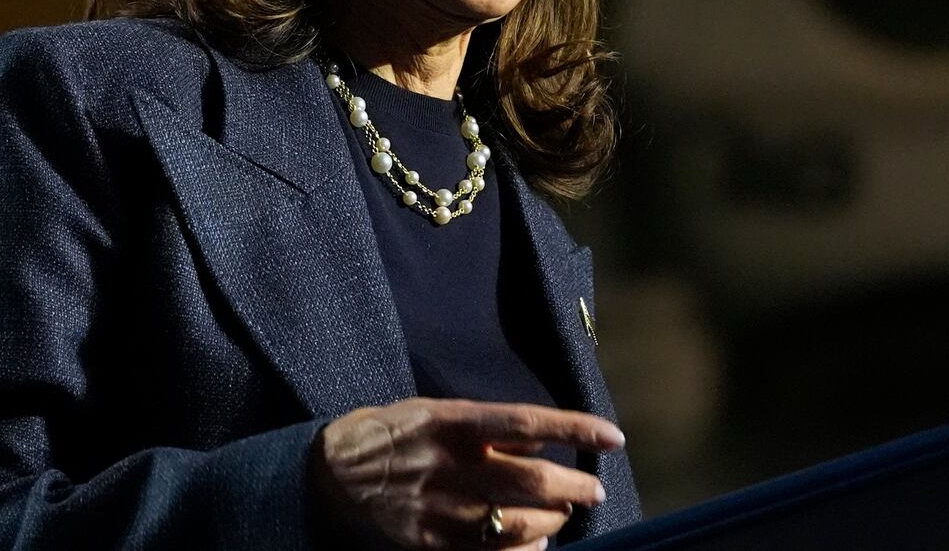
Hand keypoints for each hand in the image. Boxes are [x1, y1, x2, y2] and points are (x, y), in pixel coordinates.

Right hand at [310, 398, 623, 548]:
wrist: (335, 472)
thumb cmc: (397, 433)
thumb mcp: (440, 411)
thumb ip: (490, 426)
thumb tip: (543, 437)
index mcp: (454, 422)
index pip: (529, 422)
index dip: (576, 428)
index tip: (613, 436)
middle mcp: (450, 464)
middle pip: (532, 481)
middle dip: (574, 487)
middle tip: (592, 488)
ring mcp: (441, 508)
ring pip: (516, 525)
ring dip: (552, 523)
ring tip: (562, 514)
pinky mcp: (431, 542)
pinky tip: (534, 543)